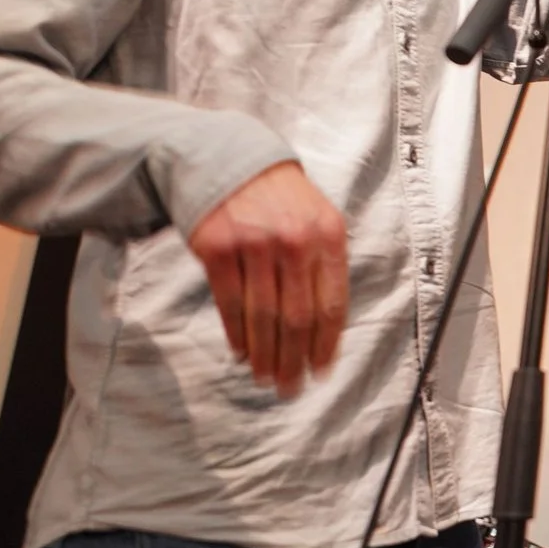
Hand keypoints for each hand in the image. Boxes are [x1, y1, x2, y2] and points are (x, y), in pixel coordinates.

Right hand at [188, 161, 348, 397]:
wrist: (231, 160)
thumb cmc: (281, 199)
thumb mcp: (318, 219)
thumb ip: (325, 266)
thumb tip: (326, 330)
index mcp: (328, 236)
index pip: (331, 304)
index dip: (326, 345)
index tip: (320, 372)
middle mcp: (293, 240)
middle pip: (296, 318)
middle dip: (294, 360)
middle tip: (290, 387)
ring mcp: (253, 244)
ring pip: (262, 316)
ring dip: (265, 355)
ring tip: (266, 377)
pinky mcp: (216, 248)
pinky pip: (229, 304)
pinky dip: (237, 334)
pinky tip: (242, 352)